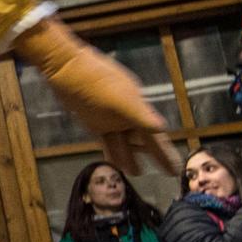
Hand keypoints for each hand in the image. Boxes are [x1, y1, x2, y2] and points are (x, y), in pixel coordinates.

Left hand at [14, 17, 175, 174]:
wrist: (66, 67)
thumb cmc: (94, 80)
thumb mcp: (119, 98)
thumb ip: (140, 114)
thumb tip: (161, 128)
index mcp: (137, 107)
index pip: (155, 136)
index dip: (165, 152)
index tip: (176, 168)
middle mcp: (126, 114)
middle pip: (143, 140)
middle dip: (154, 155)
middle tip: (168, 173)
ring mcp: (110, 118)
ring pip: (124, 142)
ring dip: (130, 156)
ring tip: (136, 173)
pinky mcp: (93, 120)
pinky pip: (107, 140)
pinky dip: (112, 151)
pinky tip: (115, 162)